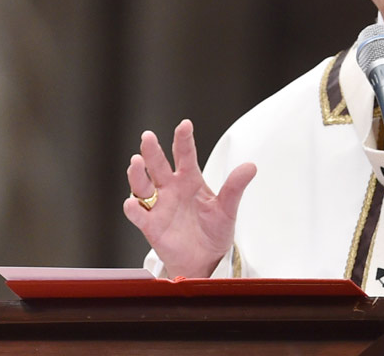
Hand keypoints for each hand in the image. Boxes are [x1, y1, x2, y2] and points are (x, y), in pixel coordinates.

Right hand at [123, 119, 256, 277]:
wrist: (206, 259)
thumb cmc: (215, 230)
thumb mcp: (228, 208)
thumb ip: (235, 188)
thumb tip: (251, 167)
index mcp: (190, 179)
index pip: (185, 155)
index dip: (184, 139)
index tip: (185, 124)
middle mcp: (171, 188)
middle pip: (158, 165)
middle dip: (152, 151)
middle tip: (148, 137)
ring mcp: (159, 205)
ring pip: (142, 185)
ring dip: (137, 174)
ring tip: (136, 162)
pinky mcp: (151, 225)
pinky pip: (139, 215)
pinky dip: (134, 209)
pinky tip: (132, 203)